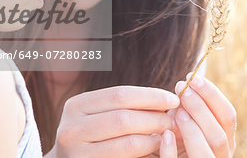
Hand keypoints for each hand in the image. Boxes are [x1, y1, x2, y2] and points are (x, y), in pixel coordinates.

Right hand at [46, 86, 180, 157]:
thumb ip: (125, 105)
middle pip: (124, 117)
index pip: (120, 94)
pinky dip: (147, 153)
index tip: (173, 99)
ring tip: (169, 134)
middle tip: (175, 120)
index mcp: (76, 106)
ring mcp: (78, 153)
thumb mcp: (100, 114)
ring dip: (155, 138)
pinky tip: (157, 148)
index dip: (150, 96)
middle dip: (155, 117)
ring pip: (128, 142)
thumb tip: (169, 99)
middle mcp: (71, 129)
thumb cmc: (94, 134)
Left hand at [170, 73, 236, 156]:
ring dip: (192, 131)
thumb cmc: (175, 134)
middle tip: (182, 90)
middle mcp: (219, 155)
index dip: (212, 95)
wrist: (159, 155)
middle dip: (201, 109)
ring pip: (205, 154)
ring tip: (176, 112)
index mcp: (224, 138)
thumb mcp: (186, 119)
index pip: (228, 116)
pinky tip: (165, 135)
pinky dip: (171, 151)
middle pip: (219, 135)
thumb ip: (190, 105)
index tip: (193, 77)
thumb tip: (187, 81)